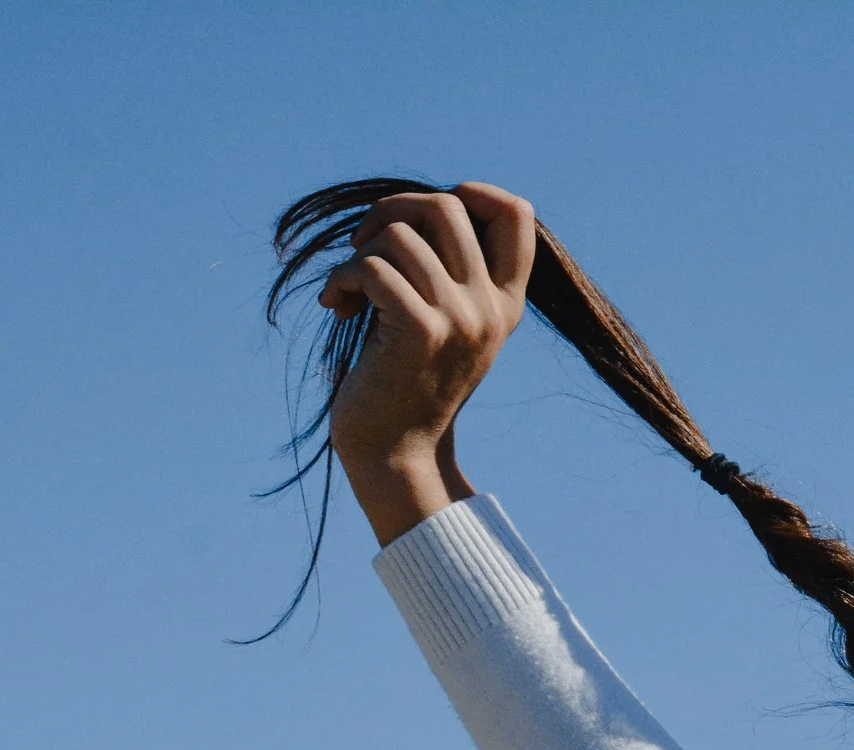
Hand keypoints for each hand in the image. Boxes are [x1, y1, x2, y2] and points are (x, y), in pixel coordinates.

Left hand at [319, 182, 535, 542]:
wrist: (395, 453)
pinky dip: (340, 280)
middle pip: (447, 204)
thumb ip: (449, 269)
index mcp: (505, 303)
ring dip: (358, 252)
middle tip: (365, 248)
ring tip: (348, 291)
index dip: (473, 192)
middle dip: (392, 211)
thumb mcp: (446, 321)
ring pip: (399, 232)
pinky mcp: (420, 331)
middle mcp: (490, 308)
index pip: (518, 214)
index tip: (424, 219)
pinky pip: (370, 266)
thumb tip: (416, 202)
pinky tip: (335, 307)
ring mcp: (460, 319)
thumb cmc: (406, 382)